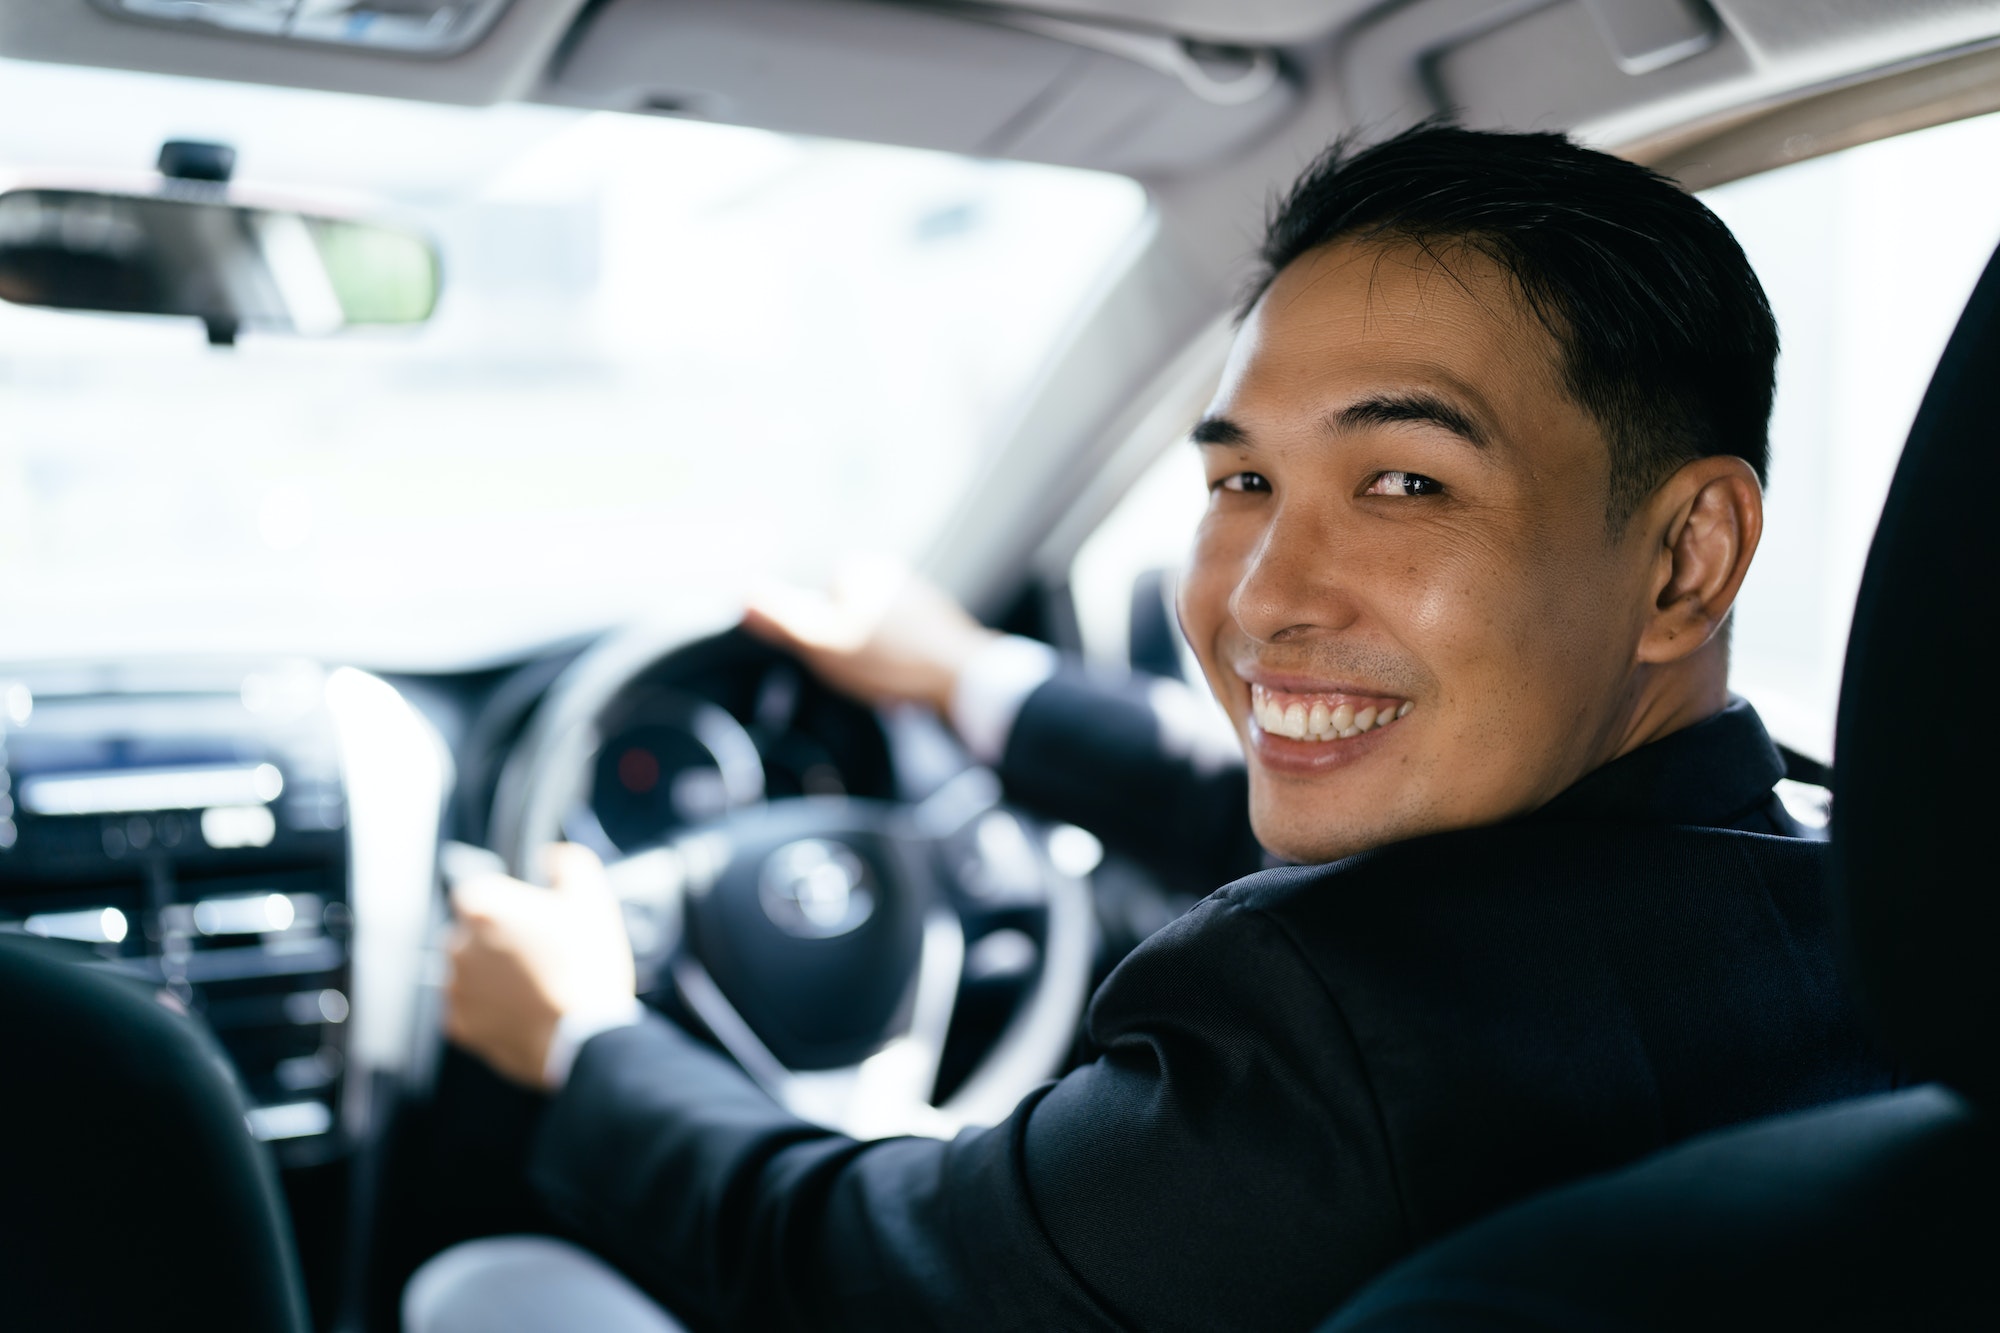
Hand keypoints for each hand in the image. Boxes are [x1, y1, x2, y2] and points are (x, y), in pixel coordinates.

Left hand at [444, 843, 635, 1089]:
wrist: (585, 1037)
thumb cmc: (587, 964)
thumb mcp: (591, 897)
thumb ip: (568, 863)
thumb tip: (552, 856)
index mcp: (481, 906)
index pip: (481, 891)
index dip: (511, 904)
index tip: (536, 920)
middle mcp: (456, 945)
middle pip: (473, 932)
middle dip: (500, 940)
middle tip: (542, 955)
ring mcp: (455, 989)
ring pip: (472, 971)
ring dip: (494, 975)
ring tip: (537, 987)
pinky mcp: (460, 1027)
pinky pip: (472, 1009)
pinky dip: (492, 1009)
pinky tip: (525, 1010)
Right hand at [742, 558, 996, 714]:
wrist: (965, 681)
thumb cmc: (890, 661)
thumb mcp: (822, 642)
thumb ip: (781, 618)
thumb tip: (743, 596)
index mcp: (859, 567)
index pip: (818, 606)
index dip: (823, 640)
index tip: (842, 657)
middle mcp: (890, 571)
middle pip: (846, 622)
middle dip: (853, 652)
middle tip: (870, 674)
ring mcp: (918, 596)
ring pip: (874, 639)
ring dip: (878, 663)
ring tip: (892, 681)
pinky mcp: (939, 624)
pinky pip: (903, 650)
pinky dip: (902, 668)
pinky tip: (911, 683)